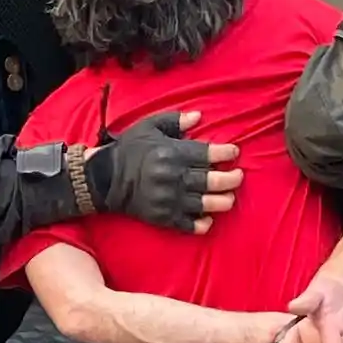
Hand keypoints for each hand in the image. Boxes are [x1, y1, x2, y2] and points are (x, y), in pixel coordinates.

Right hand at [84, 109, 242, 233]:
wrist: (104, 179)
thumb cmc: (130, 149)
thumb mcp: (149, 126)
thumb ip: (175, 120)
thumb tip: (199, 116)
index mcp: (171, 153)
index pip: (207, 153)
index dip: (226, 153)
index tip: (234, 153)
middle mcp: (172, 177)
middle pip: (212, 180)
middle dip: (232, 179)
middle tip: (238, 176)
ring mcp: (168, 200)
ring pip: (206, 203)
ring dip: (223, 201)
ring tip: (229, 197)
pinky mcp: (163, 217)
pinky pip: (189, 225)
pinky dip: (203, 224)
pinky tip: (209, 218)